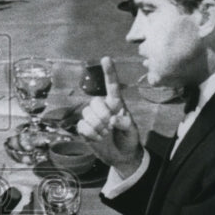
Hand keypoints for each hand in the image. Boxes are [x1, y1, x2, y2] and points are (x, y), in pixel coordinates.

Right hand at [77, 57, 142, 174]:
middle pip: (95, 102)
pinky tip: (99, 138)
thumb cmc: (128, 139)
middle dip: (103, 115)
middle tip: (111, 126)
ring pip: (87, 114)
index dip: (109, 72)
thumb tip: (112, 119)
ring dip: (98, 127)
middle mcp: (102, 107)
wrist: (121, 156)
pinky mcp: (84, 128)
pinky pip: (82, 126)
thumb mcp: (132, 131)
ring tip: (106, 134)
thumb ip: (125, 123)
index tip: (106, 58)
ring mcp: (92, 117)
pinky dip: (91, 134)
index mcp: (116, 103)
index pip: (112, 86)